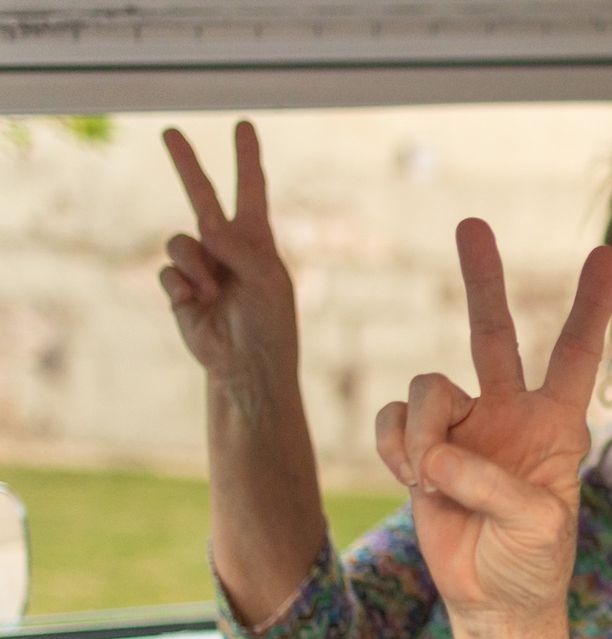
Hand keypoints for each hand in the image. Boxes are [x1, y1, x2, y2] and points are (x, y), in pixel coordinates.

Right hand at [159, 121, 298, 397]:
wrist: (246, 365)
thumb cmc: (269, 325)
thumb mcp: (267, 281)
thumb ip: (240, 248)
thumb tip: (207, 226)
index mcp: (257, 241)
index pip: (251, 190)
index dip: (247, 159)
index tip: (244, 126)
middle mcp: (227, 248)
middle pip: (202, 196)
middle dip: (187, 165)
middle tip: (170, 132)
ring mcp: (201, 266)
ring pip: (179, 242)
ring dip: (195, 266)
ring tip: (212, 292)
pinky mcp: (179, 287)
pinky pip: (168, 271)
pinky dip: (182, 286)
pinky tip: (197, 304)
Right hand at [374, 220, 611, 620]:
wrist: (494, 598)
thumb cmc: (532, 561)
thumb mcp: (537, 524)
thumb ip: (495, 484)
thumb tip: (438, 454)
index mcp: (556, 425)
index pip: (575, 354)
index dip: (591, 306)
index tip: (608, 254)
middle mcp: (509, 413)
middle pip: (492, 331)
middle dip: (482, 278)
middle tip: (471, 222)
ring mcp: (463, 427)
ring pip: (427, 387)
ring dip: (423, 433)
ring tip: (434, 479)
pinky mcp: (419, 448)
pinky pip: (393, 421)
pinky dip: (397, 449)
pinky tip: (417, 482)